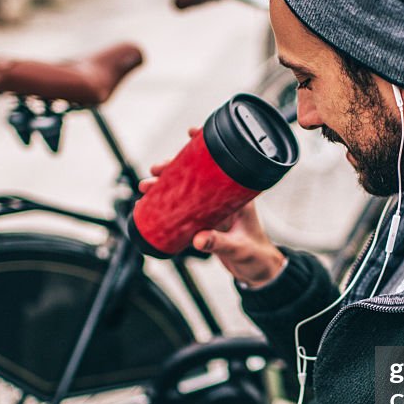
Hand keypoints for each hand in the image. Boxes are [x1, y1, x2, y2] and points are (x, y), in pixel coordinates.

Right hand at [139, 128, 286, 287]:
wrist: (257, 270)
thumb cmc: (255, 254)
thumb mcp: (237, 247)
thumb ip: (218, 243)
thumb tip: (198, 239)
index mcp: (238, 194)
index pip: (221, 162)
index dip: (204, 146)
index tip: (190, 133)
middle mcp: (225, 196)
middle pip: (195, 174)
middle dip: (172, 169)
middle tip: (154, 171)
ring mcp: (214, 207)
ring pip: (186, 189)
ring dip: (165, 185)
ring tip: (146, 188)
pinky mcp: (205, 220)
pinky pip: (184, 206)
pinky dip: (168, 203)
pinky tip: (151, 203)